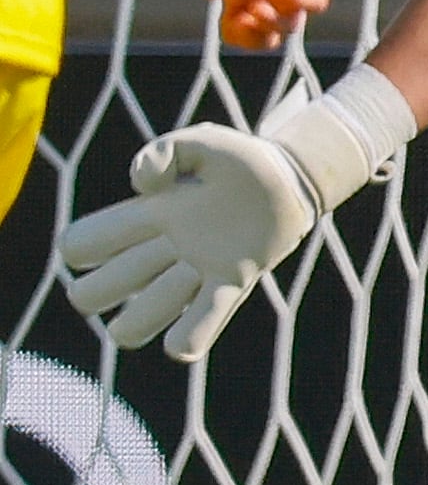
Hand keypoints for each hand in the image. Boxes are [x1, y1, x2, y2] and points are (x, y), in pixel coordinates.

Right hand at [58, 124, 319, 361]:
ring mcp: (198, 270)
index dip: (78, 247)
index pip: (86, 243)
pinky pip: (204, 320)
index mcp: (148, 214)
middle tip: (120, 275)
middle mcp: (166, 249)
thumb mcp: (201, 140)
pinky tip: (180, 344)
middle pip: (104, 288)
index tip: (94, 240)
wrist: (292, 177)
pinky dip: (188, 338)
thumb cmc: (240, 159)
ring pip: (144, 315)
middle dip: (95, 292)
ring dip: (138, 319)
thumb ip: (165, 150)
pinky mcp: (234, 281)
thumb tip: (142, 185)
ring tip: (149, 306)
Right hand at [191, 0, 330, 49]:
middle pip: (269, 37)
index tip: (230, 20)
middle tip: (245, 19)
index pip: (241, 32)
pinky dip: (296, 2)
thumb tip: (234, 6)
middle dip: (256, 39)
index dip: (236, 36)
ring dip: (274, 24)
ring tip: (258, 6)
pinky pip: (314, 2)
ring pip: (291, 25)